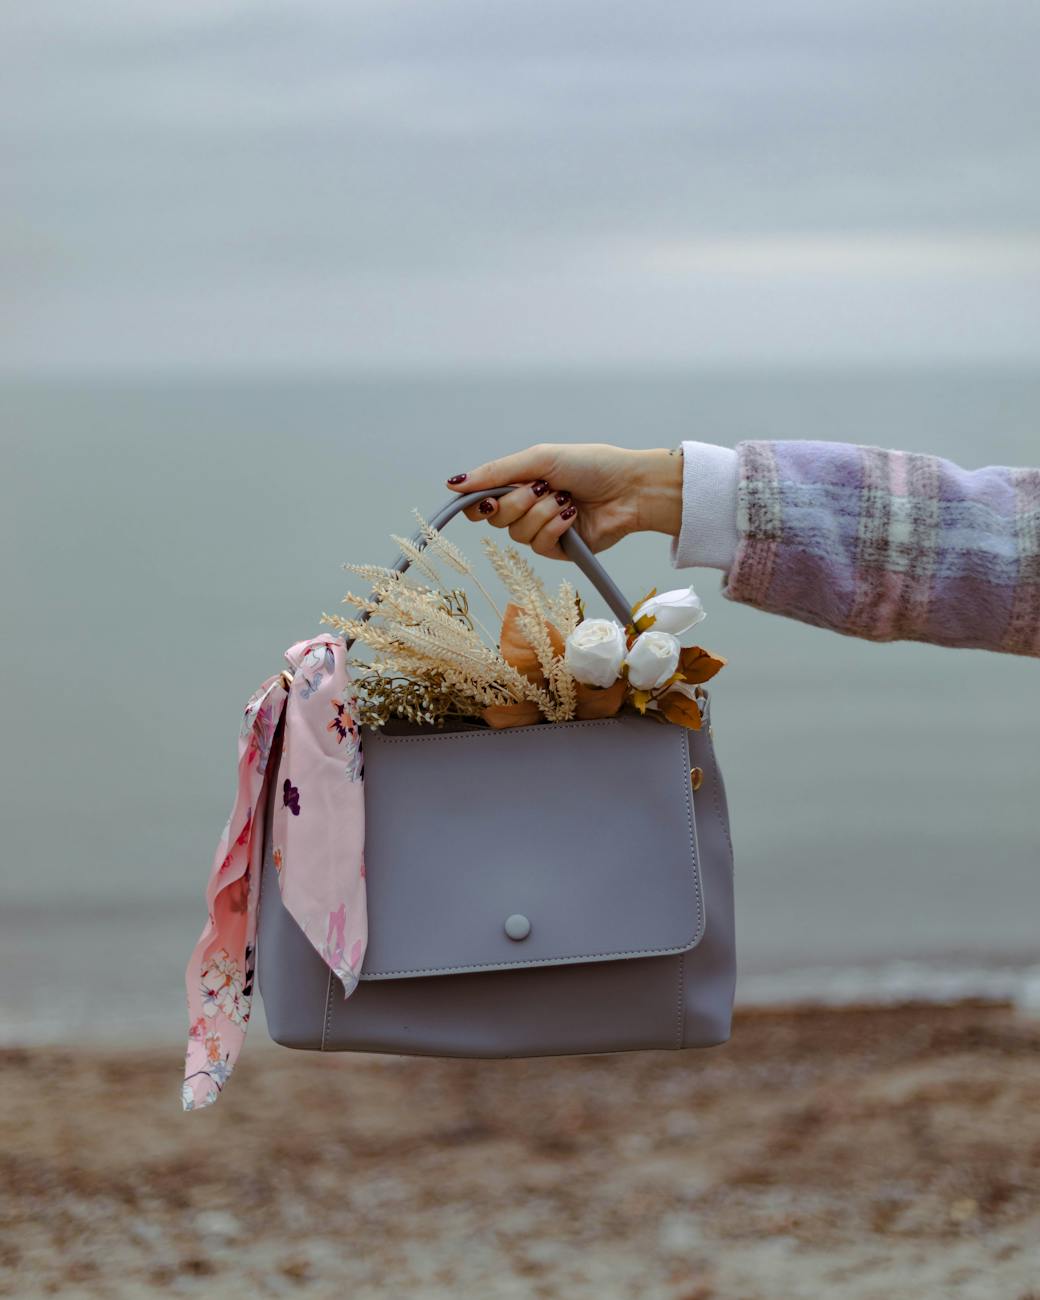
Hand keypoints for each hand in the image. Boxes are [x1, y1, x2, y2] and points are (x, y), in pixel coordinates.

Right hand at [444, 443, 682, 559]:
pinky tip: (572, 517)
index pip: (480, 502)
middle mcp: (526, 507)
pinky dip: (554, 528)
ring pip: (517, 534)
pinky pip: (539, 546)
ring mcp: (542, 529)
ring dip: (541, 513)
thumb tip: (453, 483)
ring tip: (565, 499)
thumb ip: (496, 472)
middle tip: (542, 487)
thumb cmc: (590, 465)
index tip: (484, 500)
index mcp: (519, 483)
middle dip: (517, 502)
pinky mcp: (559, 549)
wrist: (629, 488)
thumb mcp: (539, 459)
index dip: (476, 504)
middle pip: (495, 519)